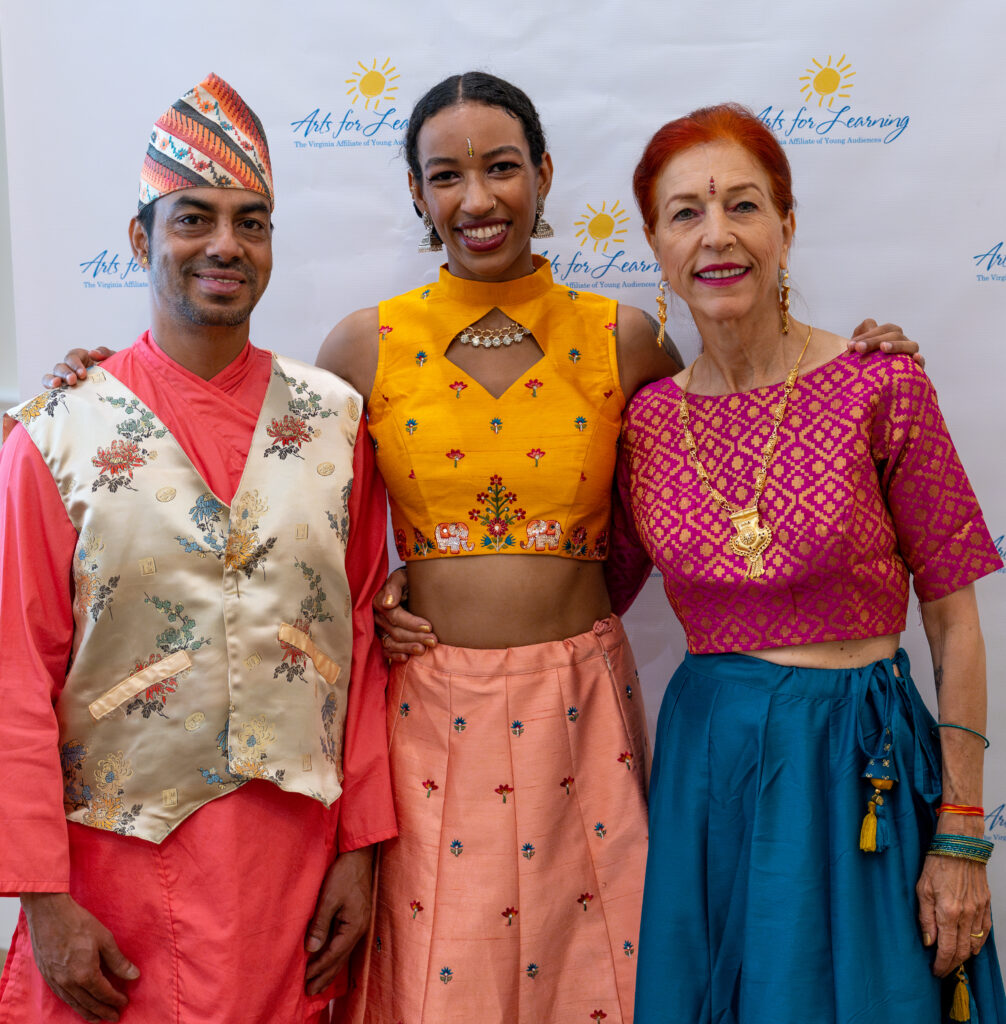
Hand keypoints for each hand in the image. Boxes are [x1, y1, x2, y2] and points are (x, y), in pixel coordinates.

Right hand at [20, 892, 138, 1021]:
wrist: (49, 914)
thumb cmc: (78, 923)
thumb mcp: (104, 939)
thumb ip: (118, 961)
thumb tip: (134, 975)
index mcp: (84, 974)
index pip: (103, 994)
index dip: (115, 1000)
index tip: (124, 1003)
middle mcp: (68, 983)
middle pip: (88, 1004)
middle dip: (103, 1012)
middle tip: (114, 1017)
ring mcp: (56, 981)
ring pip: (74, 1004)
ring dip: (87, 1013)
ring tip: (98, 1018)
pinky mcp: (48, 976)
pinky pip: (63, 997)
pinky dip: (74, 1005)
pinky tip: (79, 1004)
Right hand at [42, 347, 114, 389]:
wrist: (120, 390)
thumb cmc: (117, 374)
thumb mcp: (115, 361)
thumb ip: (106, 353)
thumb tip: (92, 352)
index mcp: (82, 359)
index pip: (73, 356)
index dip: (75, 363)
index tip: (83, 373)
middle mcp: (71, 369)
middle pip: (61, 367)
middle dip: (65, 373)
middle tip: (73, 380)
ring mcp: (66, 381)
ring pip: (52, 376)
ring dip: (52, 379)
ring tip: (57, 384)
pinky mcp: (64, 392)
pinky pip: (51, 390)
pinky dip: (47, 389)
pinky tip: (48, 392)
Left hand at [304, 846, 374, 994]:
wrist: (360, 856)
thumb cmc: (344, 874)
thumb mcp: (329, 898)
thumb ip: (321, 924)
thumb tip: (311, 949)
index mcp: (354, 926)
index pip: (333, 954)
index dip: (318, 968)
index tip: (304, 981)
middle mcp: (359, 929)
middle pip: (340, 959)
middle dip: (325, 976)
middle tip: (310, 993)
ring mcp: (359, 924)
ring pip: (343, 954)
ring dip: (330, 970)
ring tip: (319, 985)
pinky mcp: (356, 919)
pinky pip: (345, 945)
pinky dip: (335, 957)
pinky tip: (331, 962)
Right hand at [373, 566, 436, 662]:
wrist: (409, 585)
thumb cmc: (408, 580)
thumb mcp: (402, 577)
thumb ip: (394, 586)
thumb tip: (388, 603)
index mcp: (380, 601)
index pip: (395, 616)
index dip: (411, 623)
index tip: (429, 626)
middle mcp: (377, 617)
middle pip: (395, 631)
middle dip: (415, 637)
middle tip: (433, 640)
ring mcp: (379, 629)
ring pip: (391, 643)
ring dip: (407, 648)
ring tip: (423, 650)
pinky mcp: (383, 637)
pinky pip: (386, 650)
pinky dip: (395, 655)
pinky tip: (406, 658)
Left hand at [847, 320, 924, 368]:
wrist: (868, 384)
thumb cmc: (861, 363)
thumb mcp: (857, 349)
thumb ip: (860, 335)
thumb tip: (866, 330)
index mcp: (889, 334)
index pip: (882, 329)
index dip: (866, 335)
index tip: (850, 346)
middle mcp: (901, 341)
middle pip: (894, 335)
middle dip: (874, 340)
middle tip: (859, 348)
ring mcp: (909, 354)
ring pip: (910, 345)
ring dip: (897, 345)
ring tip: (883, 348)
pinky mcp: (915, 368)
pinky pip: (921, 362)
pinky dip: (920, 359)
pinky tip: (914, 358)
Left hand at [917, 853, 991, 976]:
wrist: (960, 846)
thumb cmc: (938, 864)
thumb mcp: (922, 890)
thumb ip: (926, 918)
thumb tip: (929, 942)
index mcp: (948, 912)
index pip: (947, 949)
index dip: (942, 964)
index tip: (936, 971)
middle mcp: (967, 915)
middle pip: (962, 951)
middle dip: (952, 964)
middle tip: (943, 970)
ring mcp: (979, 912)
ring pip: (975, 945)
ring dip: (965, 956)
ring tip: (953, 960)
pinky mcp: (986, 906)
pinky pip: (985, 932)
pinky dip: (977, 944)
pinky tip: (970, 947)